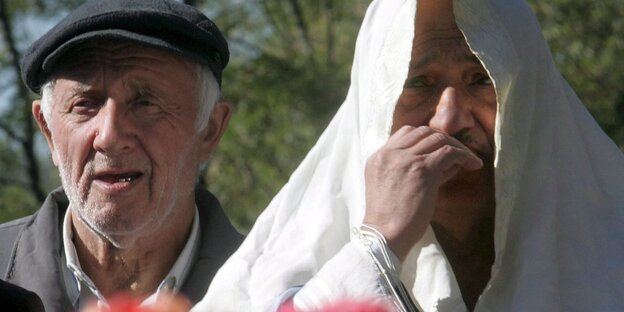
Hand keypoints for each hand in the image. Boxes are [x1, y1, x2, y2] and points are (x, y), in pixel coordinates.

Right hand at [362, 126, 481, 260]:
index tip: (439, 148)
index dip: (426, 137)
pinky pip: (449, 152)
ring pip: (438, 138)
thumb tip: (446, 164)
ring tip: (469, 159)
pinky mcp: (422, 169)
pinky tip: (474, 164)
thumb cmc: (388, 220)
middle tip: (457, 152)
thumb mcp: (393, 187)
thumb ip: (412, 171)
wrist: (384, 235)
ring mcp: (406, 159)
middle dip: (443, 138)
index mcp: (379, 157)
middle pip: (422, 131)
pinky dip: (464, 155)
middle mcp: (390, 153)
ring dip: (457, 146)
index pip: (405, 133)